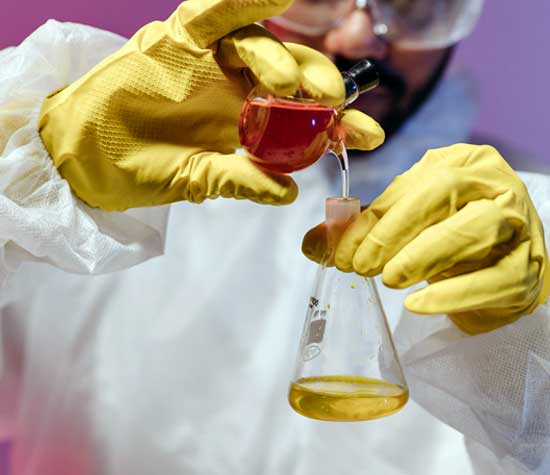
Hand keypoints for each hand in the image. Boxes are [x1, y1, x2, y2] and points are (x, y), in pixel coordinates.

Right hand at [38, 0, 382, 210]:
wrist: (85, 154)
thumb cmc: (143, 168)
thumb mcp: (199, 180)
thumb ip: (241, 180)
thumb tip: (289, 192)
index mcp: (250, 124)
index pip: (305, 118)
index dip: (340, 124)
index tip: (369, 136)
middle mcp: (238, 88)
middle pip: (292, 75)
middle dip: (320, 86)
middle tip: (333, 102)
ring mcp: (212, 61)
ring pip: (260, 45)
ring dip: (280, 59)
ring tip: (286, 84)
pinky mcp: (180, 37)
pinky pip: (215, 11)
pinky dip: (242, 0)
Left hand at [303, 144, 549, 333]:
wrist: (500, 268)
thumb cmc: (447, 239)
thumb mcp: (404, 223)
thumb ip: (362, 230)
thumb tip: (313, 243)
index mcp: (461, 163)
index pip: (412, 185)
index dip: (371, 219)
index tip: (340, 251)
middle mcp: (494, 184)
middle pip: (445, 192)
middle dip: (394, 231)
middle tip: (361, 265)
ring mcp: (520, 224)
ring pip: (477, 229)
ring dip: (424, 255)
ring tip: (389, 279)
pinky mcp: (528, 267)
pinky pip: (495, 279)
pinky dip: (453, 294)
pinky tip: (416, 304)